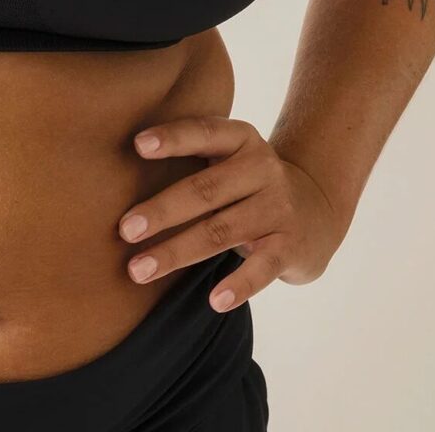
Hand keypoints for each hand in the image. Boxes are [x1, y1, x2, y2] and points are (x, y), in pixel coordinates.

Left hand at [116, 115, 343, 313]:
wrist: (317, 207)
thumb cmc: (247, 181)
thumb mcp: (229, 157)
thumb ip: (191, 158)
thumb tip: (117, 177)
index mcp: (240, 139)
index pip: (203, 133)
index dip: (172, 139)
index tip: (137, 145)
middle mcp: (261, 168)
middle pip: (204, 190)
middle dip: (162, 211)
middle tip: (125, 229)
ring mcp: (277, 208)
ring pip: (221, 231)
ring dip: (178, 252)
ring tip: (139, 269)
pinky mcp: (290, 246)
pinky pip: (262, 268)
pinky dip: (239, 285)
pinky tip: (214, 301)